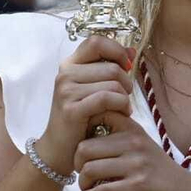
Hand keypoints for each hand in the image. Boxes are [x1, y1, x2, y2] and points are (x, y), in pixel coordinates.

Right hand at [34, 36, 134, 176]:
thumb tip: (131, 50)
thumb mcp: (94, 88)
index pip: (96, 42)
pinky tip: (123, 113)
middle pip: (111, 66)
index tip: (126, 65)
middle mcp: (65, 73)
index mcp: (70, 64)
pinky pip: (107, 98)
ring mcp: (66, 91)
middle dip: (126, 82)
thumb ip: (110, 67)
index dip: (116, 50)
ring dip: (125, 97)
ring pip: (112, 83)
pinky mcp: (71, 109)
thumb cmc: (81, 117)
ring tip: (123, 107)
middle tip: (125, 96)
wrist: (59, 148)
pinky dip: (121, 105)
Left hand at [73, 113, 190, 190]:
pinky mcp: (138, 186)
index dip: (82, 131)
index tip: (83, 147)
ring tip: (86, 187)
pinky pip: (102, 190)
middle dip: (76, 163)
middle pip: (85, 147)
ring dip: (82, 182)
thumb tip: (86, 138)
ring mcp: (136, 164)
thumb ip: (120, 139)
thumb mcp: (143, 146)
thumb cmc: (162, 172)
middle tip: (81, 172)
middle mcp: (133, 142)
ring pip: (90, 169)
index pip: (98, 116)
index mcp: (133, 129)